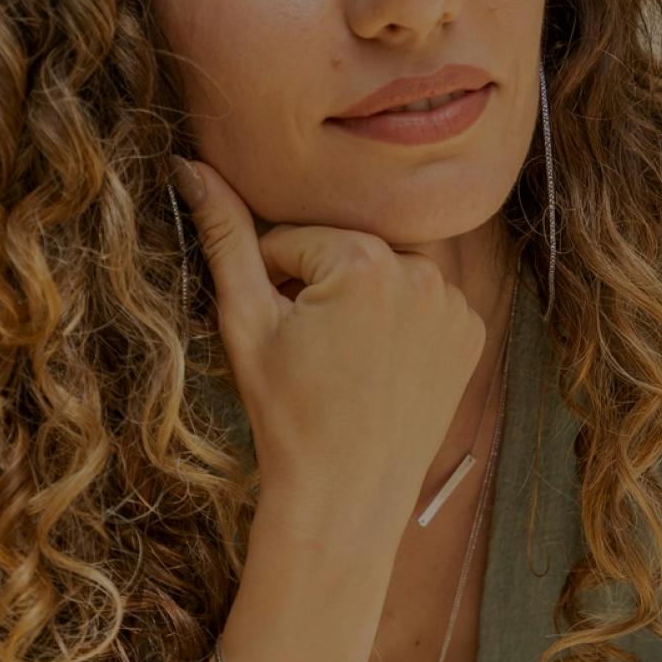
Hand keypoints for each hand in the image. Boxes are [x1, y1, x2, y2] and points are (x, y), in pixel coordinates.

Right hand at [170, 155, 485, 527]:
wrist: (345, 497)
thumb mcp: (245, 322)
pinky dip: (396, 320)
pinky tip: (378, 366)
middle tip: (310, 351)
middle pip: (344, 249)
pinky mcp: (470, 332)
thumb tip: (191, 164)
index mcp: (366, 261)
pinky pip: (420, 301)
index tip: (280, 337)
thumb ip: (225, 236)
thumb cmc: (286, 415)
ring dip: (358, 298)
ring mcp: (455, 304)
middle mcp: (424, 272)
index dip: (271, 285)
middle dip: (318, 285)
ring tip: (343, 359)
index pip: (295, 239)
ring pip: (383, 272)